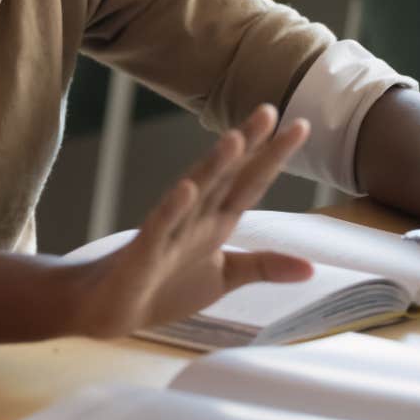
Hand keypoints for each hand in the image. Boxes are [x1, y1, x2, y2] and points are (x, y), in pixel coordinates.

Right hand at [72, 105, 315, 338]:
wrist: (108, 309)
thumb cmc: (163, 287)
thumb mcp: (223, 277)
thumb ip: (264, 266)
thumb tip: (312, 269)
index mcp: (215, 221)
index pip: (249, 182)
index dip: (273, 156)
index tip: (300, 125)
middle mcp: (194, 218)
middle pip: (225, 176)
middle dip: (248, 145)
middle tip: (270, 110)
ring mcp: (168, 233)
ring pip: (194, 193)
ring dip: (214, 167)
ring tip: (235, 139)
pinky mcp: (143, 255)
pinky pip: (159, 228)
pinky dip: (173, 210)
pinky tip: (186, 190)